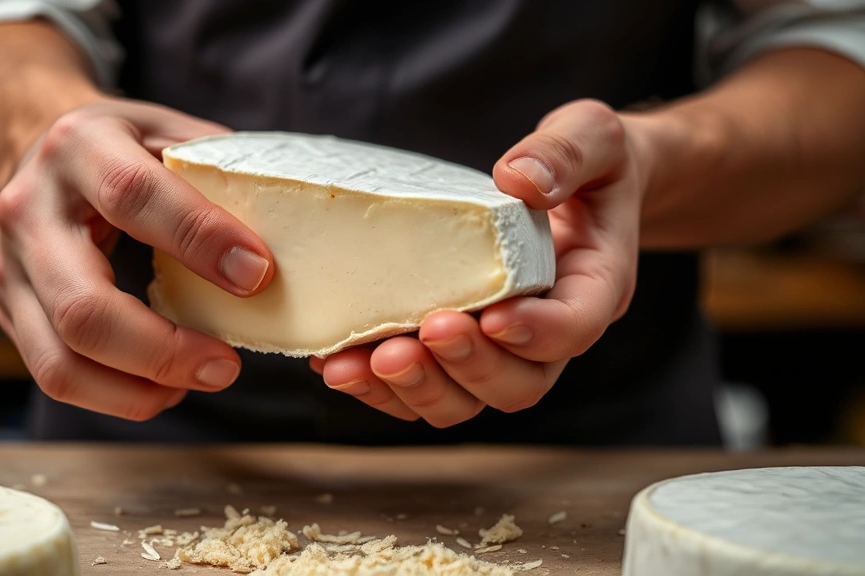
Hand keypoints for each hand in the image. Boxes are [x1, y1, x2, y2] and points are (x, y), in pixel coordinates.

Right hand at [0, 97, 274, 419]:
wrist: (38, 148)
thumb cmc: (123, 145)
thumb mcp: (167, 130)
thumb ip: (217, 170)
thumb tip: (294, 228)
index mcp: (79, 147)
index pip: (133, 196)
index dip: (198, 239)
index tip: (258, 274)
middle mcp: (31, 211)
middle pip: (84, 306)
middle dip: (165, 349)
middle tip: (227, 365)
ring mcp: (10, 268)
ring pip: (62, 358)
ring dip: (141, 387)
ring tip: (201, 378)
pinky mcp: (11, 312)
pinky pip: (56, 374)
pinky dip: (118, 395)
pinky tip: (166, 386)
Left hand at [311, 99, 644, 426]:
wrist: (574, 186)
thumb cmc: (588, 163)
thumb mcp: (592, 136)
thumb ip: (566, 153)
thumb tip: (519, 179)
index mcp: (593, 286)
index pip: (575, 327)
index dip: (536, 332)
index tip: (493, 317)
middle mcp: (548, 332)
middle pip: (518, 383)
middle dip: (467, 367)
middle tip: (424, 333)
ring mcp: (502, 349)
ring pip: (466, 399)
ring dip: (416, 387)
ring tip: (364, 361)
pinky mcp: (458, 349)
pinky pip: (424, 385)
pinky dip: (380, 385)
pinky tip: (336, 362)